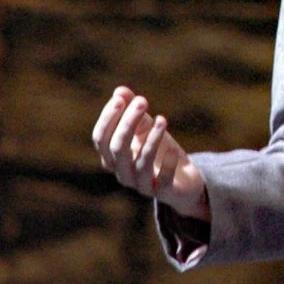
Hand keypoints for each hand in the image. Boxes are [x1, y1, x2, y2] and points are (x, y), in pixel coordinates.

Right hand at [92, 86, 208, 220]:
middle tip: (142, 101)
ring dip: (151, 139)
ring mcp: (141, 185)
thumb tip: (120, 90)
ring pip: (140, 163)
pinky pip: (162, 180)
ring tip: (162, 119)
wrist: (183, 181)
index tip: (120, 98)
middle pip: (117, 149)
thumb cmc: (160, 150)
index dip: (108, 119)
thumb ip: (133, 111)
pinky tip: (174, 149)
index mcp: (112, 158)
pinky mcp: (163, 192)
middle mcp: (122, 173)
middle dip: (128, 123)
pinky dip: (168, 164)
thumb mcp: (147, 129)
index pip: (100, 139)